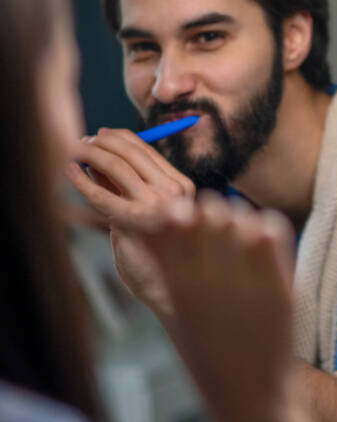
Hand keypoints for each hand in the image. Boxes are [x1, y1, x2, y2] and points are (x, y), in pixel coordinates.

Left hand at [66, 128, 195, 317]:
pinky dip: (81, 182)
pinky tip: (70, 173)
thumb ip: (127, 187)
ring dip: (90, 155)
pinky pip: (102, 195)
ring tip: (74, 152)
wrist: (166, 287)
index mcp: (181, 186)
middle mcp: (173, 192)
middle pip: (132, 152)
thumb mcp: (145, 211)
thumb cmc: (157, 252)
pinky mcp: (135, 222)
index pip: (147, 150)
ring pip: (117, 166)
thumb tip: (99, 159)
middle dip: (102, 142)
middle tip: (83, 142)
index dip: (120, 137)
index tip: (101, 134)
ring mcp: (157, 205)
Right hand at [119, 191, 315, 421]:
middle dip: (212, 214)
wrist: (253, 399)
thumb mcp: (177, 313)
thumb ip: (166, 268)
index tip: (185, 222)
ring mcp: (247, 281)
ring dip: (241, 221)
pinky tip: (264, 246)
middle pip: (209, 209)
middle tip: (218, 231)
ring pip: (242, 215)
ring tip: (242, 243)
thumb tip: (149, 227)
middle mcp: (209, 278)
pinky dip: (268, 228)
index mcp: (178, 285)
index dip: (179, 213)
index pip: (171, 218)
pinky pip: (273, 230)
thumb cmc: (210, 359)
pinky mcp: (280, 286)